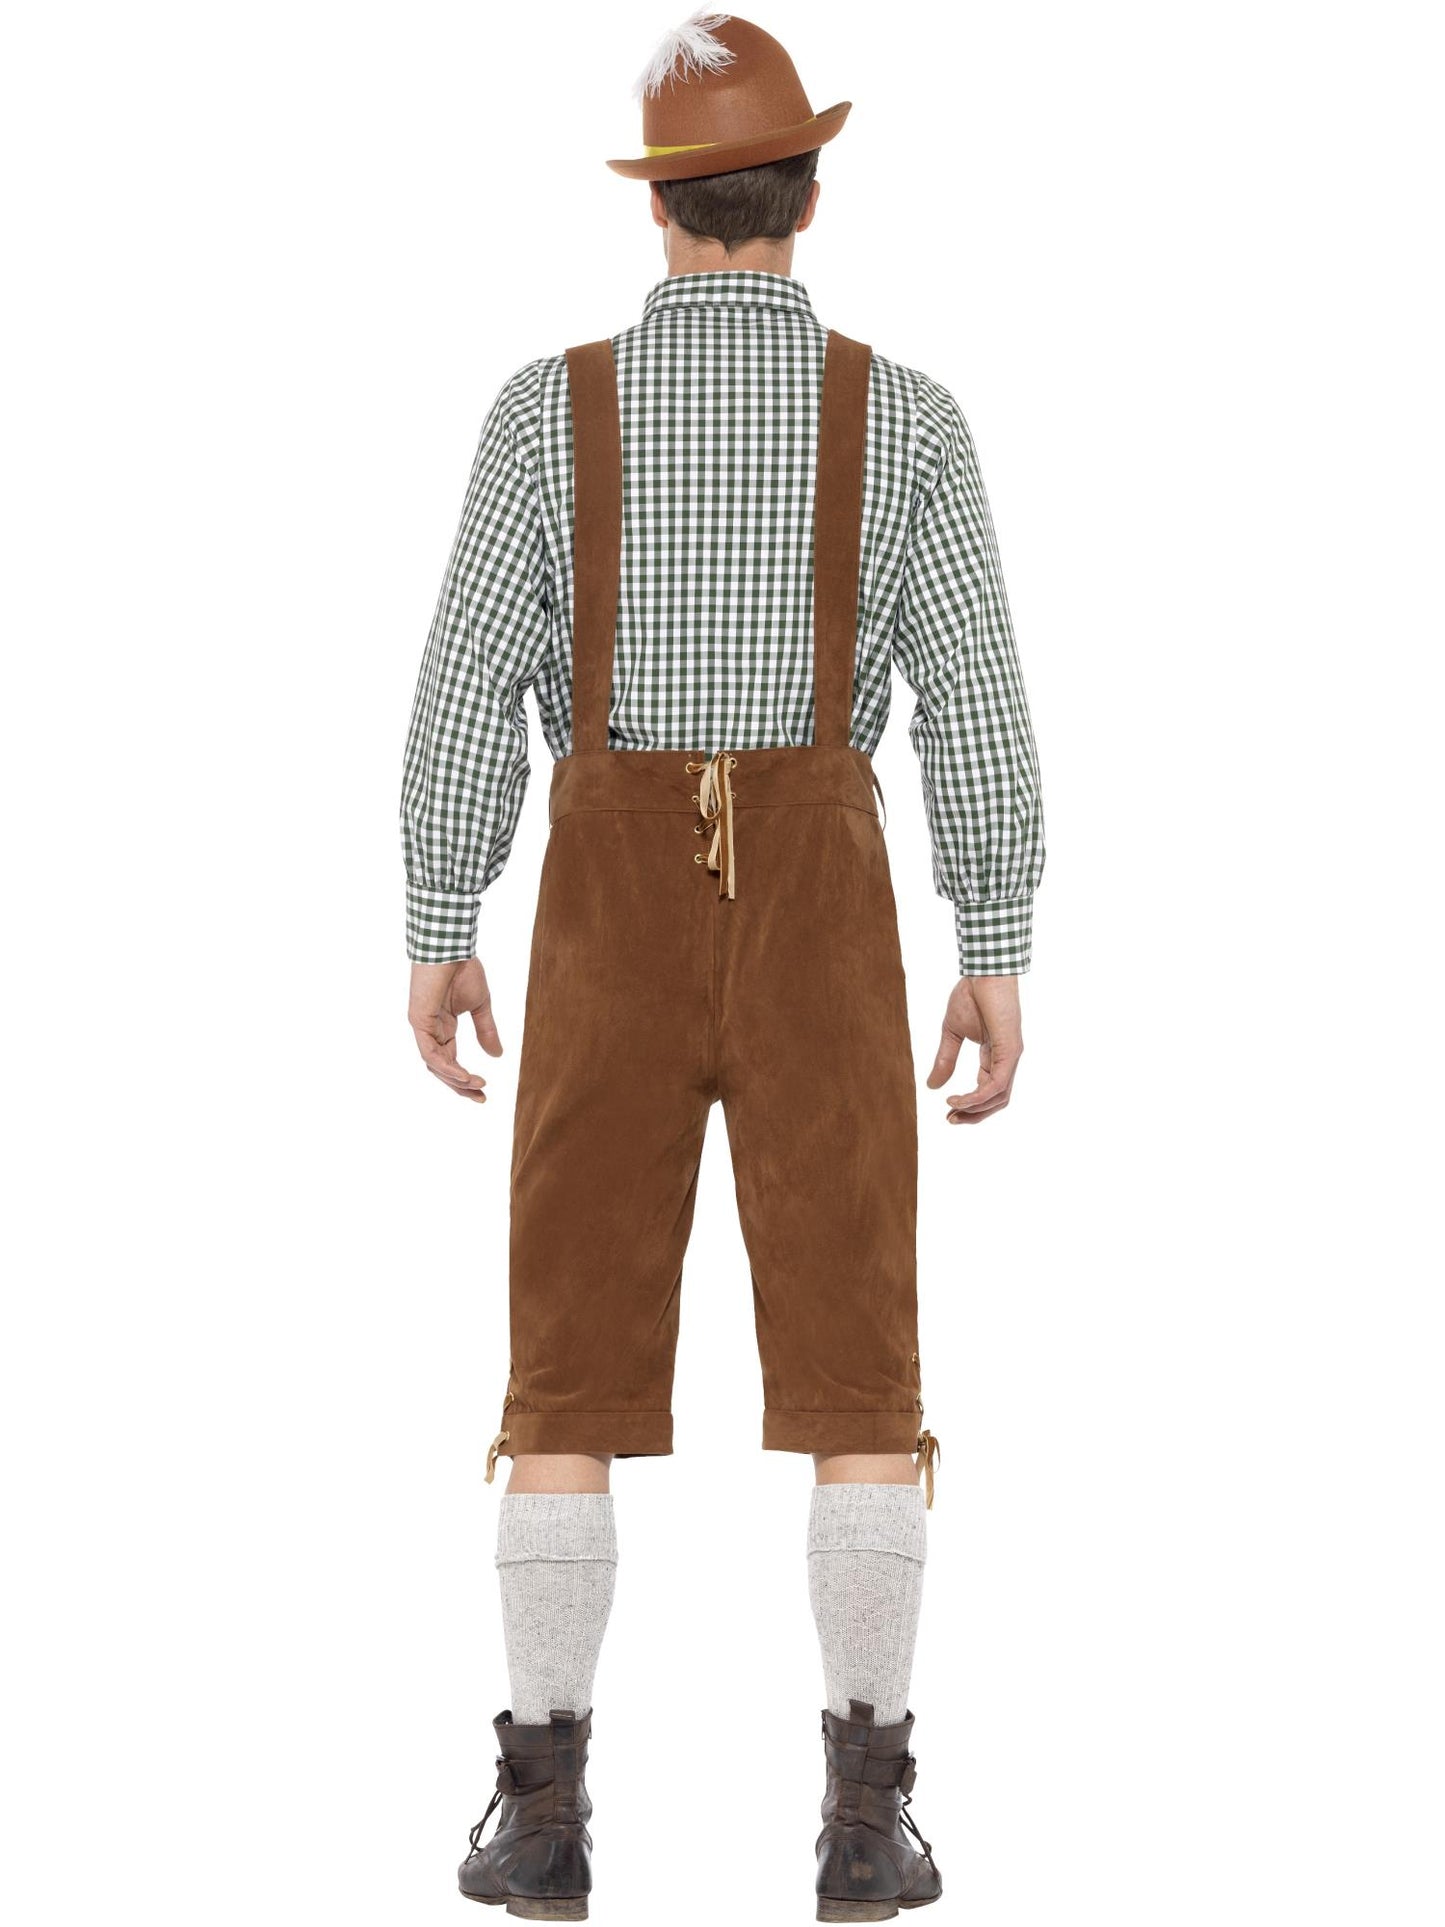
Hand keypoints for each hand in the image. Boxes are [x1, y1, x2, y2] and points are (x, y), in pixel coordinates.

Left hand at [407, 959, 502, 1103]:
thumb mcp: (481, 1006)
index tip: (485, 1090)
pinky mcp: (418, 1021)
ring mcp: (423, 1027)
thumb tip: (497, 1056)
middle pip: (442, 1068)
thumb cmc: (463, 970)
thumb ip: (486, 1031)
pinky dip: (446, 1066)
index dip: (466, 1078)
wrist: (451, 948)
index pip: (450, 1061)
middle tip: (480, 1098)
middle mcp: (431, 1031)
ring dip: (456, 1079)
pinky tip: (463, 1075)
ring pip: (435, 1065)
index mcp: (443, 1027)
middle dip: (460, 1086)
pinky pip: (430, 1053)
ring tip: (476, 1086)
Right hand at [926, 975, 1023, 1124]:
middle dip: (974, 1115)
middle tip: (951, 1121)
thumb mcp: (952, 1033)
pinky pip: (997, 1085)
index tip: (947, 1112)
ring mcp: (1011, 1056)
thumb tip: (931, 1087)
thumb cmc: (971, 996)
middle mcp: (1006, 1060)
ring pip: (999, 1097)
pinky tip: (959, 1099)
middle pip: (997, 1100)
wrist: (984, 972)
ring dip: (975, 1110)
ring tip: (952, 1111)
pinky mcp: (1010, 1051)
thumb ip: (945, 1059)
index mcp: (994, 1056)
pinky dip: (978, 1097)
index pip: (987, 1091)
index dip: (968, 1105)